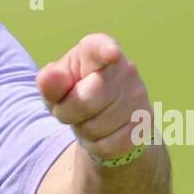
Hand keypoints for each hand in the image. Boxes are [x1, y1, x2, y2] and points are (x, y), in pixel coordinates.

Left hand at [35, 32, 150, 161]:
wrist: (102, 117)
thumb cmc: (74, 93)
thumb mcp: (56, 87)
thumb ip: (50, 82)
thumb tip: (50, 76)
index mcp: (95, 51)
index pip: (101, 47)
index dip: (105, 50)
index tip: (111, 53)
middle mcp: (124, 69)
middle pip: (85, 102)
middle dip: (67, 113)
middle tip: (70, 109)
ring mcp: (138, 95)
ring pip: (95, 128)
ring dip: (83, 131)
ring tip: (89, 118)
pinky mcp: (144, 123)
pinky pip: (108, 145)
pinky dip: (97, 146)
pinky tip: (102, 132)